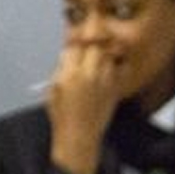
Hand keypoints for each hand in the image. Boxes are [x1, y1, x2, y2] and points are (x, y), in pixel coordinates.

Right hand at [46, 43, 122, 173]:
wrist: (79, 138)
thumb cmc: (62, 116)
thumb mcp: (54, 88)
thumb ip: (62, 68)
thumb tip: (69, 53)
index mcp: (70, 74)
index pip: (75, 44)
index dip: (75, 37)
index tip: (75, 36)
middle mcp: (89, 76)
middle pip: (95, 45)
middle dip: (92, 38)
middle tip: (90, 38)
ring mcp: (105, 83)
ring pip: (109, 55)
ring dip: (105, 50)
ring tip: (99, 52)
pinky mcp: (114, 91)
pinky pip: (120, 70)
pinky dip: (117, 64)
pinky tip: (111, 65)